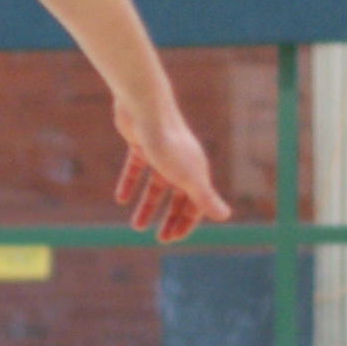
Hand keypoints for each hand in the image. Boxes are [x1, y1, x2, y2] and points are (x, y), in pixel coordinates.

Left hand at [111, 94, 230, 243]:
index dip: (185, 223)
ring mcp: (161, 153)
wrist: (144, 106)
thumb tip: (225, 216)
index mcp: (195, 172)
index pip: (195, 204)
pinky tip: (121, 198)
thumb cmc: (167, 143)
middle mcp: (181, 163)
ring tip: (136, 226)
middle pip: (178, 197)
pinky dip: (130, 184)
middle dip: (171, 218)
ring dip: (148, 206)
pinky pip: (136, 168)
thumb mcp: (186, 176)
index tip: (171, 238)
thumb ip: (204, 197)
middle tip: (159, 238)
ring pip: (156, 186)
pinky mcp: (141, 144)